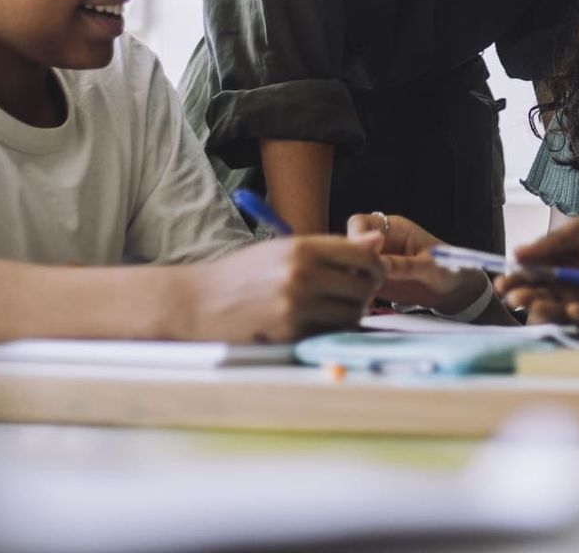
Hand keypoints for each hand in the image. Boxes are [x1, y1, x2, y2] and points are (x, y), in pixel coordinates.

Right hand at [177, 235, 382, 342]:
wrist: (200, 303)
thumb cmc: (243, 274)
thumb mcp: (283, 249)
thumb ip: (332, 248)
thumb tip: (378, 242)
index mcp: (302, 247)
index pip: (362, 255)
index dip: (373, 265)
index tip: (370, 272)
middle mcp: (302, 275)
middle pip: (363, 287)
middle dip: (366, 292)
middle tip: (355, 293)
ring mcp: (296, 308)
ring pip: (351, 314)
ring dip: (351, 313)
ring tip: (335, 308)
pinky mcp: (290, 335)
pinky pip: (329, 334)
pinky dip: (330, 330)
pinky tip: (316, 322)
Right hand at [346, 212, 487, 313]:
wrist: (456, 290)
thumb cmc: (449, 269)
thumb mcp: (430, 266)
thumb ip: (405, 265)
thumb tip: (380, 265)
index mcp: (393, 228)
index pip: (361, 223)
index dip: (356, 237)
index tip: (361, 254)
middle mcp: (380, 244)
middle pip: (349, 245)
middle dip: (351, 262)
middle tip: (362, 278)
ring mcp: (375, 263)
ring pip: (350, 267)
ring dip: (353, 280)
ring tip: (369, 293)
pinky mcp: (375, 282)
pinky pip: (358, 286)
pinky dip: (359, 294)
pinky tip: (369, 303)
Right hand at [495, 217, 578, 334]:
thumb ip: (554, 241)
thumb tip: (517, 252)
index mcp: (557, 268)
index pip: (530, 277)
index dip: (516, 280)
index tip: (503, 280)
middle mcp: (567, 291)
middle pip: (540, 299)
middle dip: (526, 299)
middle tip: (515, 297)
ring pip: (560, 316)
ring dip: (547, 311)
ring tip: (537, 304)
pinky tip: (573, 309)